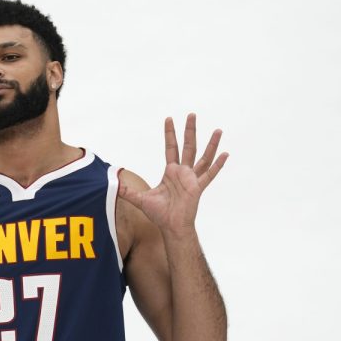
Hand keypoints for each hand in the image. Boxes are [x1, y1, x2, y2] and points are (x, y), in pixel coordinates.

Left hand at [118, 113, 228, 235]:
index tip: (169, 119)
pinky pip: (209, 174)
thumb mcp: (140, 199)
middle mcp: (182, 172)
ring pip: (203, 157)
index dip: (170, 134)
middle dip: (189, 130)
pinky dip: (218, 165)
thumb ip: (128, 191)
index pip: (171, 148)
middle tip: (192, 114)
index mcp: (170, 172)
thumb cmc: (159, 214)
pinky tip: (226, 154)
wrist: (170, 226)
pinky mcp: (198, 187)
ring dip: (210, 144)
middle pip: (188, 146)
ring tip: (218, 130)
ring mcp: (192, 179)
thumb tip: (114, 185)